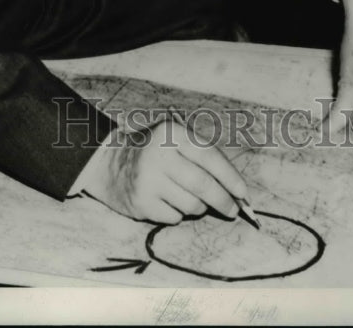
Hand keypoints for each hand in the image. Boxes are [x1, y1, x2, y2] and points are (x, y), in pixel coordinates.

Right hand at [79, 115, 247, 223]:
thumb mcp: (175, 139)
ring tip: (192, 199)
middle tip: (233, 210)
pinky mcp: (140, 203)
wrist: (109, 162)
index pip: (209, 157)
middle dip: (223, 201)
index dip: (230, 177)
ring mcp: (147, 180)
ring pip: (191, 205)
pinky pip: (174, 218)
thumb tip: (236, 189)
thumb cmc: (154, 150)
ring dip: (200, 207)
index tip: (243, 193)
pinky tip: (169, 201)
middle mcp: (158, 155)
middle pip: (203, 185)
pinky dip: (179, 214)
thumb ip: (203, 157)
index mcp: (171, 133)